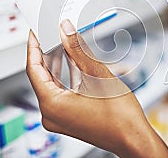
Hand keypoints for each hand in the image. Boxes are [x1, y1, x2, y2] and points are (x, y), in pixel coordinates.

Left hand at [26, 19, 167, 157]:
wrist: (134, 137)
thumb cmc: (119, 116)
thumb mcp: (97, 74)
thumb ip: (77, 49)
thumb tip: (65, 30)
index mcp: (52, 104)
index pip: (33, 68)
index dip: (34, 46)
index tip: (35, 31)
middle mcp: (51, 114)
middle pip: (42, 75)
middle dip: (47, 52)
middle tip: (51, 32)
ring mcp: (59, 117)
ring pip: (52, 82)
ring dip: (58, 62)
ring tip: (63, 41)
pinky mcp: (68, 117)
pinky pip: (61, 91)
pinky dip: (66, 75)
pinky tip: (72, 60)